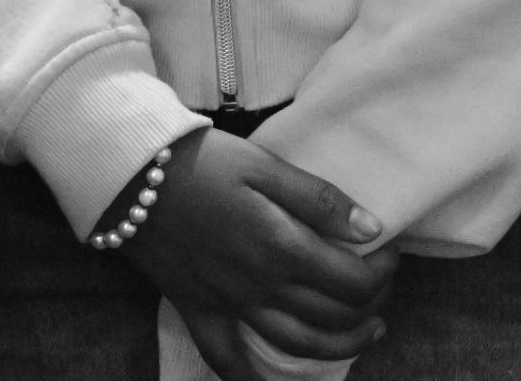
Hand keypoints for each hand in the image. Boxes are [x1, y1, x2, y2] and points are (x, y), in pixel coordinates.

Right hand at [124, 130, 395, 365]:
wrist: (131, 174)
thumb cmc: (201, 161)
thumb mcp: (263, 164)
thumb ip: (318, 199)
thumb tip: (371, 229)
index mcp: (281, 246)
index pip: (352, 280)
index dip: (382, 272)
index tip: (389, 253)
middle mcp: (260, 285)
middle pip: (332, 315)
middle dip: (369, 305)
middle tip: (379, 286)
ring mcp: (229, 304)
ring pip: (296, 344)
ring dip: (339, 347)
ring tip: (366, 335)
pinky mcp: (199, 310)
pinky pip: (226, 359)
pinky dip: (250, 380)